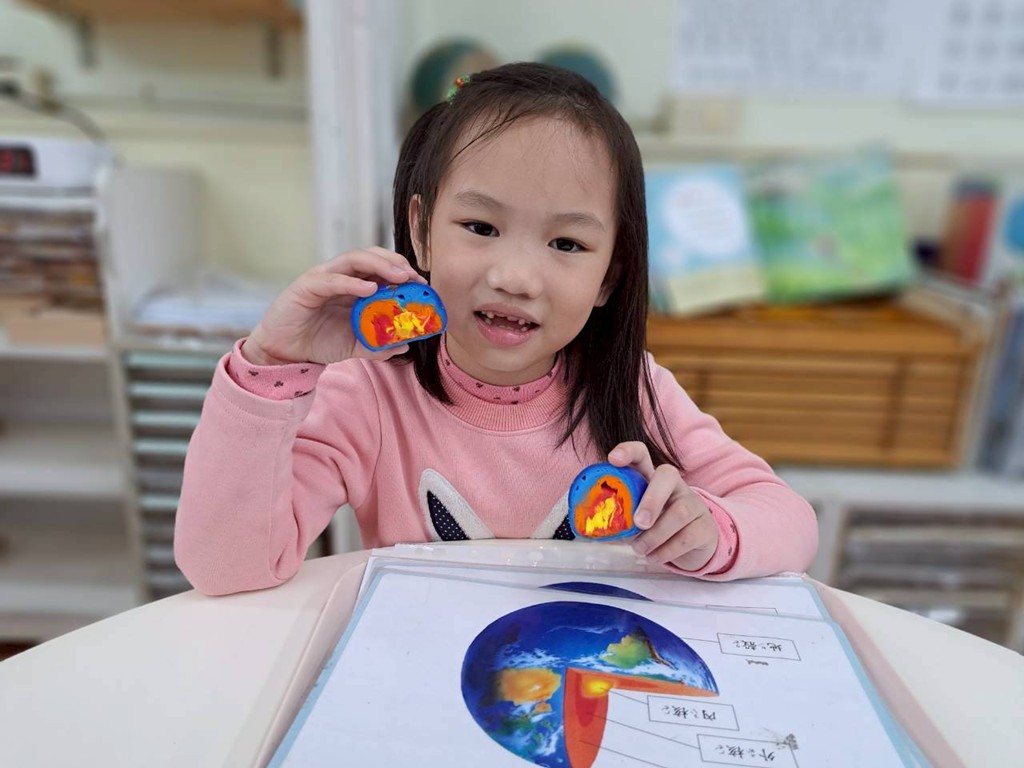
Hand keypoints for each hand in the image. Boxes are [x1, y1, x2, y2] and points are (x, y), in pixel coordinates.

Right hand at [243, 247, 425, 365]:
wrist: (285, 353)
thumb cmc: (318, 342)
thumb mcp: (355, 346)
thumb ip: (378, 345)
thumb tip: (405, 344)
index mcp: (353, 286)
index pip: (380, 268)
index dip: (402, 271)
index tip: (422, 285)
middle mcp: (340, 277)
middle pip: (370, 256)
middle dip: (395, 262)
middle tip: (413, 277)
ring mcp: (323, 278)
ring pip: (353, 259)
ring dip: (379, 265)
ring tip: (398, 276)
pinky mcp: (307, 286)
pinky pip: (332, 279)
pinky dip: (352, 282)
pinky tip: (369, 289)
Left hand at [607, 442, 718, 570]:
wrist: (694, 544)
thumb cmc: (656, 526)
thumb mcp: (635, 518)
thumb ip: (618, 519)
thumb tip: (596, 529)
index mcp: (651, 478)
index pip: (641, 454)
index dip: (627, 452)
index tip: (613, 460)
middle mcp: (674, 485)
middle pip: (667, 475)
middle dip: (651, 499)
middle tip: (639, 523)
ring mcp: (693, 503)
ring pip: (679, 512)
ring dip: (655, 535)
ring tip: (640, 549)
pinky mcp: (705, 526)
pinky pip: (687, 537)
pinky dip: (667, 551)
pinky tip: (654, 556)